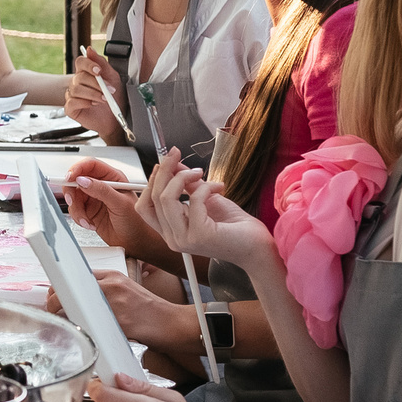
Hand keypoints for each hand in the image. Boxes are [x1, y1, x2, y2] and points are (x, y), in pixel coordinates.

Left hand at [44, 257, 196, 349]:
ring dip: (64, 317)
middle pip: (70, 290)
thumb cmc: (150, 310)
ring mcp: (115, 303)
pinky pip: (90, 325)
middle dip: (55, 302)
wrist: (172, 323)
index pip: (76, 276)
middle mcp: (112, 286)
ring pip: (76, 307)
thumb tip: (77, 295)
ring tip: (63, 324)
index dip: (60, 288)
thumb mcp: (126, 289)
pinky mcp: (119, 321)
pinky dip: (81, 329)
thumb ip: (104, 289)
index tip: (52, 296)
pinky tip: (79, 334)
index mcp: (113, 276)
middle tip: (53, 313)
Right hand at [56, 157, 141, 247]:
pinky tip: (90, 224)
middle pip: (77, 180)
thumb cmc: (136, 221)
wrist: (135, 242)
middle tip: (71, 201)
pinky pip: (75, 210)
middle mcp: (101, 185)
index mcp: (112, 178)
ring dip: (77, 210)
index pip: (91, 165)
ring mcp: (94, 198)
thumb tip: (83, 180)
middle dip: (72, 191)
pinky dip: (79, 218)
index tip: (69, 178)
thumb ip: (101, 190)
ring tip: (87, 220)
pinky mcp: (88, 211)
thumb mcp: (120, 204)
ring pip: (74, 196)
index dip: (78, 169)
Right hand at [63, 53, 126, 143]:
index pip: (81, 62)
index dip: (88, 65)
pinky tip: (92, 104)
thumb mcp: (113, 77)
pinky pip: (72, 102)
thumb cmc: (114, 98)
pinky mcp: (70, 108)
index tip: (99, 71)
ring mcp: (72, 95)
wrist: (116, 118)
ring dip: (93, 94)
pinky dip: (84, 103)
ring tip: (104, 99)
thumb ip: (102, 63)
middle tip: (109, 90)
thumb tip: (90, 49)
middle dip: (96, 84)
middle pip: (80, 77)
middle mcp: (77, 82)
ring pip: (76, 89)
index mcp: (86, 73)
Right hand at [135, 148, 274, 268]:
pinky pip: (194, 200)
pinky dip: (207, 187)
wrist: (256, 246)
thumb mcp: (206, 200)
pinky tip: (219, 187)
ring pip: (166, 198)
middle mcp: (172, 238)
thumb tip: (175, 166)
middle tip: (176, 154)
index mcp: (170, 231)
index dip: (152, 180)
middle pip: (154, 198)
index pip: (144, 206)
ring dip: (184, 177)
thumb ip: (187, 186)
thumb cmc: (235, 228)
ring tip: (201, 174)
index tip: (166, 161)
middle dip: (164, 170)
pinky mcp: (199, 235)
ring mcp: (184, 239)